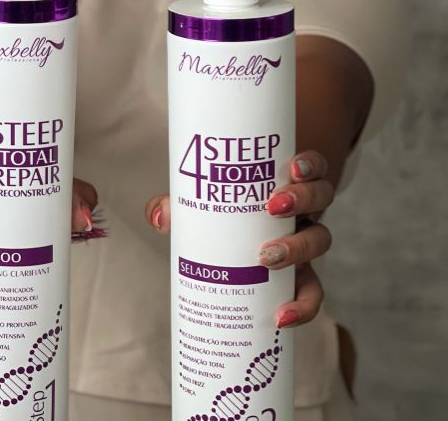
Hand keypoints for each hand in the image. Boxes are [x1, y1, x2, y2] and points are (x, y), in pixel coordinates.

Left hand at [144, 149, 333, 327]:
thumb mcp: (205, 203)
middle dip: (303, 199)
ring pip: (321, 239)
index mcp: (285, 184)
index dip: (309, 164)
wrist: (238, 246)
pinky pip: (313, 292)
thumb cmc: (225, 216)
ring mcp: (304, 243)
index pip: (311, 166)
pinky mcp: (301, 277)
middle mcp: (302, 210)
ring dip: (299, 247)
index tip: (292, 166)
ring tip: (266, 257)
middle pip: (322, 196)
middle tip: (272, 206)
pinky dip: (303, 306)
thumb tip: (159, 215)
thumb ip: (180, 203)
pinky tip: (281, 316)